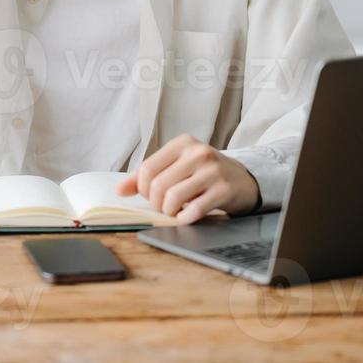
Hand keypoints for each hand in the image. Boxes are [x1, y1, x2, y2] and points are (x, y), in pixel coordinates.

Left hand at [116, 134, 259, 224]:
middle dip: (155, 204)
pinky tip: (187, 216)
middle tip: (163, 207)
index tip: (148, 196)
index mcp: (182, 143)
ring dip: (168, 212)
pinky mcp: (224, 190)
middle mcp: (198, 153)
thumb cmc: (203, 174)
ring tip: (174, 211)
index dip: (141, 189)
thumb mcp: (177, 166)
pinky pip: (193, 210)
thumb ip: (146, 176)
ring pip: (173, 198)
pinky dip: (184, 218)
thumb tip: (119, 190)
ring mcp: (212, 171)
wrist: (242, 180)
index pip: (147, 168)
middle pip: (158, 185)